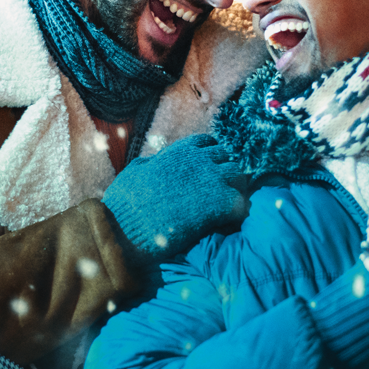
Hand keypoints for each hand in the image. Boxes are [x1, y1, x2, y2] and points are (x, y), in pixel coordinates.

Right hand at [102, 133, 247, 262]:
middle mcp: (200, 160)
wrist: (129, 225)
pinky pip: (242, 201)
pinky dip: (238, 210)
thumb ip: (151, 163)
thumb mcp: (135, 171)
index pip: (208, 143)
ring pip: (239, 176)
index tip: (209, 168)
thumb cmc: (126, 201)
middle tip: (221, 189)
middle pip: (228, 157)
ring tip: (228, 204)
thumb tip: (154, 161)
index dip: (210, 155)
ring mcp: (212, 180)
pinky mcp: (219, 203)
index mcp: (180, 151)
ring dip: (235, 188)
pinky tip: (229, 220)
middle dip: (225, 171)